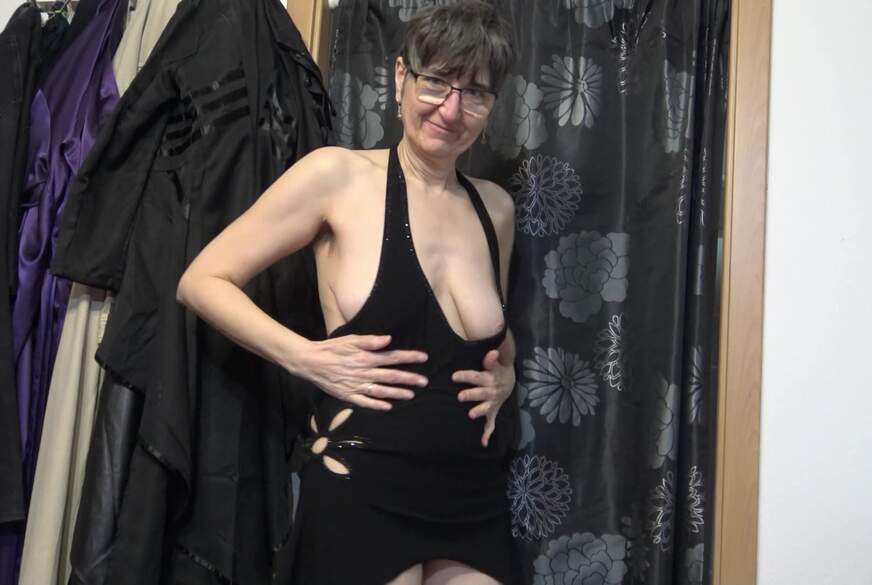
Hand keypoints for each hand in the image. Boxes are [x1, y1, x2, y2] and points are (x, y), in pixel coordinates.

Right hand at [299, 334, 427, 409]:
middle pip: (391, 376)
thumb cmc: (332, 348)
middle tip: (425, 381)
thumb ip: (370, 341)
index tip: (424, 358)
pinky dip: (377, 405)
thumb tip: (389, 339)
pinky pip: (365, 402)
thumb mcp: (351, 339)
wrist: (311, 362)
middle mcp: (364, 372)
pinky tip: (388, 407)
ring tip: (411, 395)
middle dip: (409, 378)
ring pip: (381, 391)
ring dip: (397, 393)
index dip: (409, 357)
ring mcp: (356, 385)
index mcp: (366, 357)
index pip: (392, 357)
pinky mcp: (348, 395)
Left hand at [453, 349, 514, 446]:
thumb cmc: (496, 371)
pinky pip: (491, 424)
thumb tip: (492, 352)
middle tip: (460, 397)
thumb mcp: (495, 364)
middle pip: (480, 393)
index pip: (476, 377)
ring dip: (478, 411)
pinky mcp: (493, 412)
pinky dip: (487, 433)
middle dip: (471, 395)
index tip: (454, 376)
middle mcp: (491, 392)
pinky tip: (483, 442)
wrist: (510, 382)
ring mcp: (492, 403)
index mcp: (489, 379)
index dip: (465, 376)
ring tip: (471, 414)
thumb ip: (490, 360)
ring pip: (485, 408)